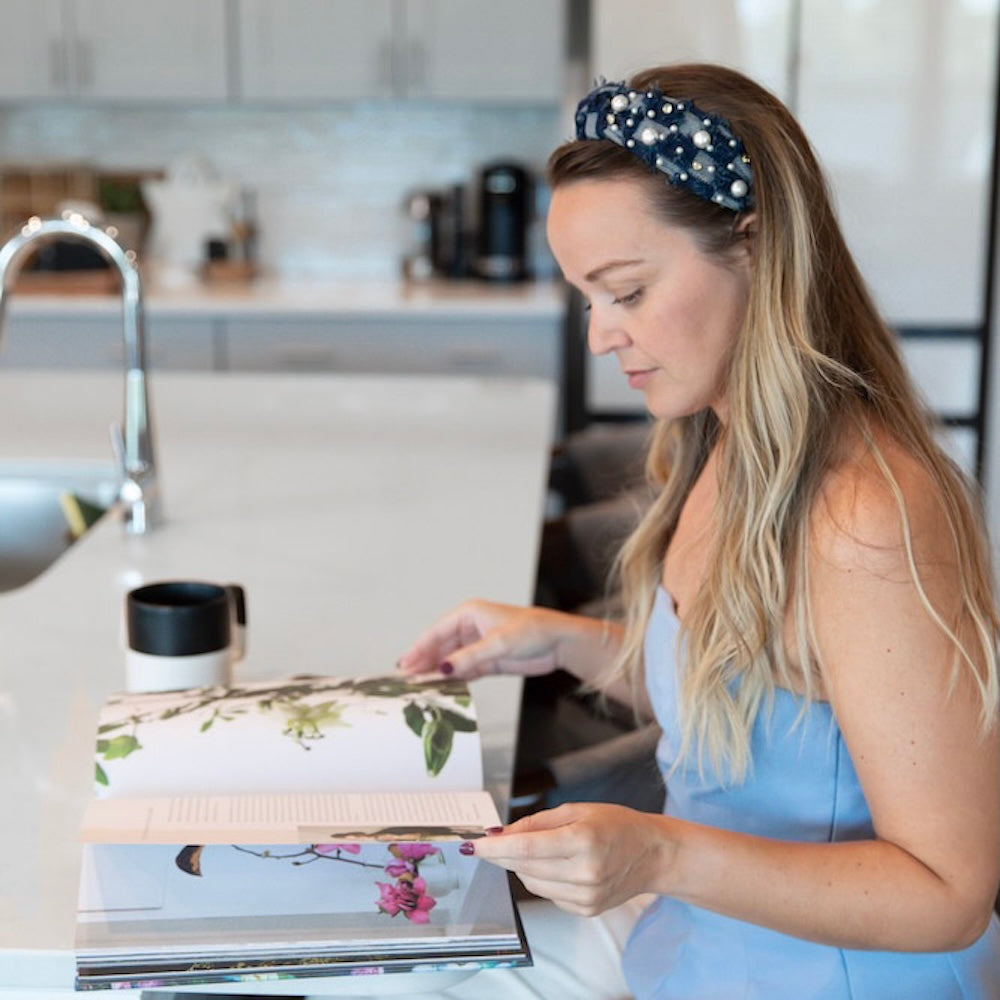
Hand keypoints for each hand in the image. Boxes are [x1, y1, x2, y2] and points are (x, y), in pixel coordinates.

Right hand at [397, 599, 572, 680]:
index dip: (419, 648)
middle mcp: (470, 628)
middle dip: (424, 663)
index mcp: (469, 613)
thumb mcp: (498, 643)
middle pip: (440, 647)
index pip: (436, 632)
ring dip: (437, 673)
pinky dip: (453, 680)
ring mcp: (478, 645)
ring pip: (450, 660)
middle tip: (406, 681)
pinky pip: (464, 671)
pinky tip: (441, 689)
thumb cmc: (532, 631)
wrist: (559, 643)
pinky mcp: (487, 661)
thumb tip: (443, 669)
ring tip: (419, 688)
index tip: (404, 665)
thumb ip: (469, 658)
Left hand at [471, 803, 668, 915]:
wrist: (652, 854)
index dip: (494, 848)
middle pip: (524, 867)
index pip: (526, 849)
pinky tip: (560, 866)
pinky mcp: (586, 910)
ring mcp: (586, 896)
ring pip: (531, 883)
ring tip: (544, 849)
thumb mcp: (576, 810)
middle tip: (498, 840)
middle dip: (504, 854)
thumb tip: (499, 834)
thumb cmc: (615, 824)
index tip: (472, 845)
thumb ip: (535, 823)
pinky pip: (547, 894)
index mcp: (582, 841)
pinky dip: (543, 879)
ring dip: (524, 866)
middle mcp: (584, 873)